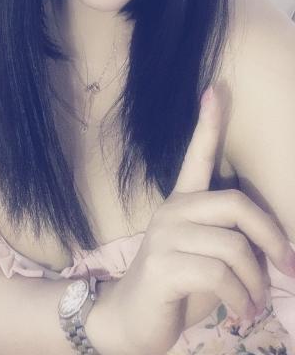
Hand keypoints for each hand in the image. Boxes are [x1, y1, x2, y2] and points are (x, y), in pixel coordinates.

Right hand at [113, 86, 294, 354]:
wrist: (132, 321)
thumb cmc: (178, 285)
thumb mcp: (209, 259)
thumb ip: (233, 242)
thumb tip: (275, 247)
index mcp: (182, 203)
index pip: (195, 156)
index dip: (208, 124)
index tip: (216, 90)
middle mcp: (172, 211)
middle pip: (236, 203)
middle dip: (272, 237)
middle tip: (289, 268)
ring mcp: (165, 237)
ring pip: (234, 247)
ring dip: (256, 283)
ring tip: (255, 303)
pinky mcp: (163, 267)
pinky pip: (220, 276)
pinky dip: (241, 299)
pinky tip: (239, 312)